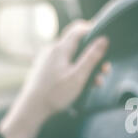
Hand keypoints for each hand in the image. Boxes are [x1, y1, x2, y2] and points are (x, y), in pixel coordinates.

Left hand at [0, 20, 109, 137]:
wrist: (32, 109)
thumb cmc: (55, 93)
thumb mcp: (78, 76)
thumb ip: (92, 57)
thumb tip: (103, 39)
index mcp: (60, 48)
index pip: (79, 28)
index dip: (93, 29)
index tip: (105, 39)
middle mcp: (52, 50)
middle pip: (77, 44)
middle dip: (93, 55)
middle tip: (104, 69)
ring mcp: (48, 59)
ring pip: (72, 56)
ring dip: (86, 66)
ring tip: (95, 82)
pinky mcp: (46, 69)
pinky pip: (65, 64)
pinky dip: (76, 71)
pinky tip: (81, 85)